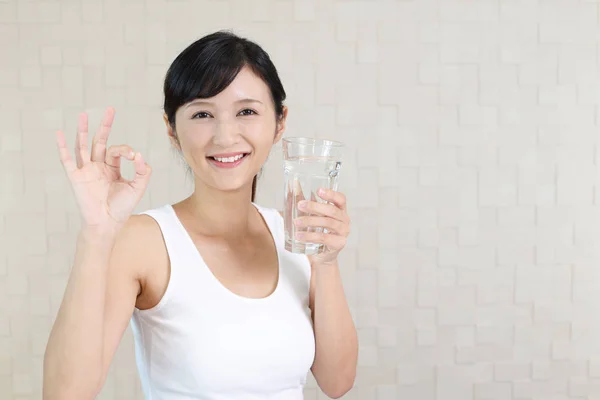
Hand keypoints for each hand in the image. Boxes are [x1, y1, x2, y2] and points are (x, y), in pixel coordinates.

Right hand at [56, 107, 151, 229]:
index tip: (134, 156)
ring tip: (83, 115)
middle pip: (100, 141)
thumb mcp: (138, 187)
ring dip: (84, 131)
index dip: (127, 150)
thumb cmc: (122, 208)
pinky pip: (67, 159)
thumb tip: (140, 154)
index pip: (118, 150)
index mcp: (112, 168)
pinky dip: (63, 146)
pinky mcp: (76, 177)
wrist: (108, 223)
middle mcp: (98, 167)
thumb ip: (143, 171)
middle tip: (110, 109)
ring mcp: (86, 171)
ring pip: (83, 146)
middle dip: (105, 126)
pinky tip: (60, 133)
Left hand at [294, 188, 349, 264]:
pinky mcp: (338, 244)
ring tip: (296, 222)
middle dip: (315, 206)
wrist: (321, 255)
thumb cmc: (316, 232)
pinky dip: (310, 236)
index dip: (331, 194)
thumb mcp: (310, 216)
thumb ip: (304, 202)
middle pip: (332, 210)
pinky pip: (324, 238)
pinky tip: (299, 236)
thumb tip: (294, 185)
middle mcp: (344, 220)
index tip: (318, 190)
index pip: (341, 199)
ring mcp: (343, 232)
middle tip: (300, 205)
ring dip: (310, 221)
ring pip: (328, 223)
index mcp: (340, 210)